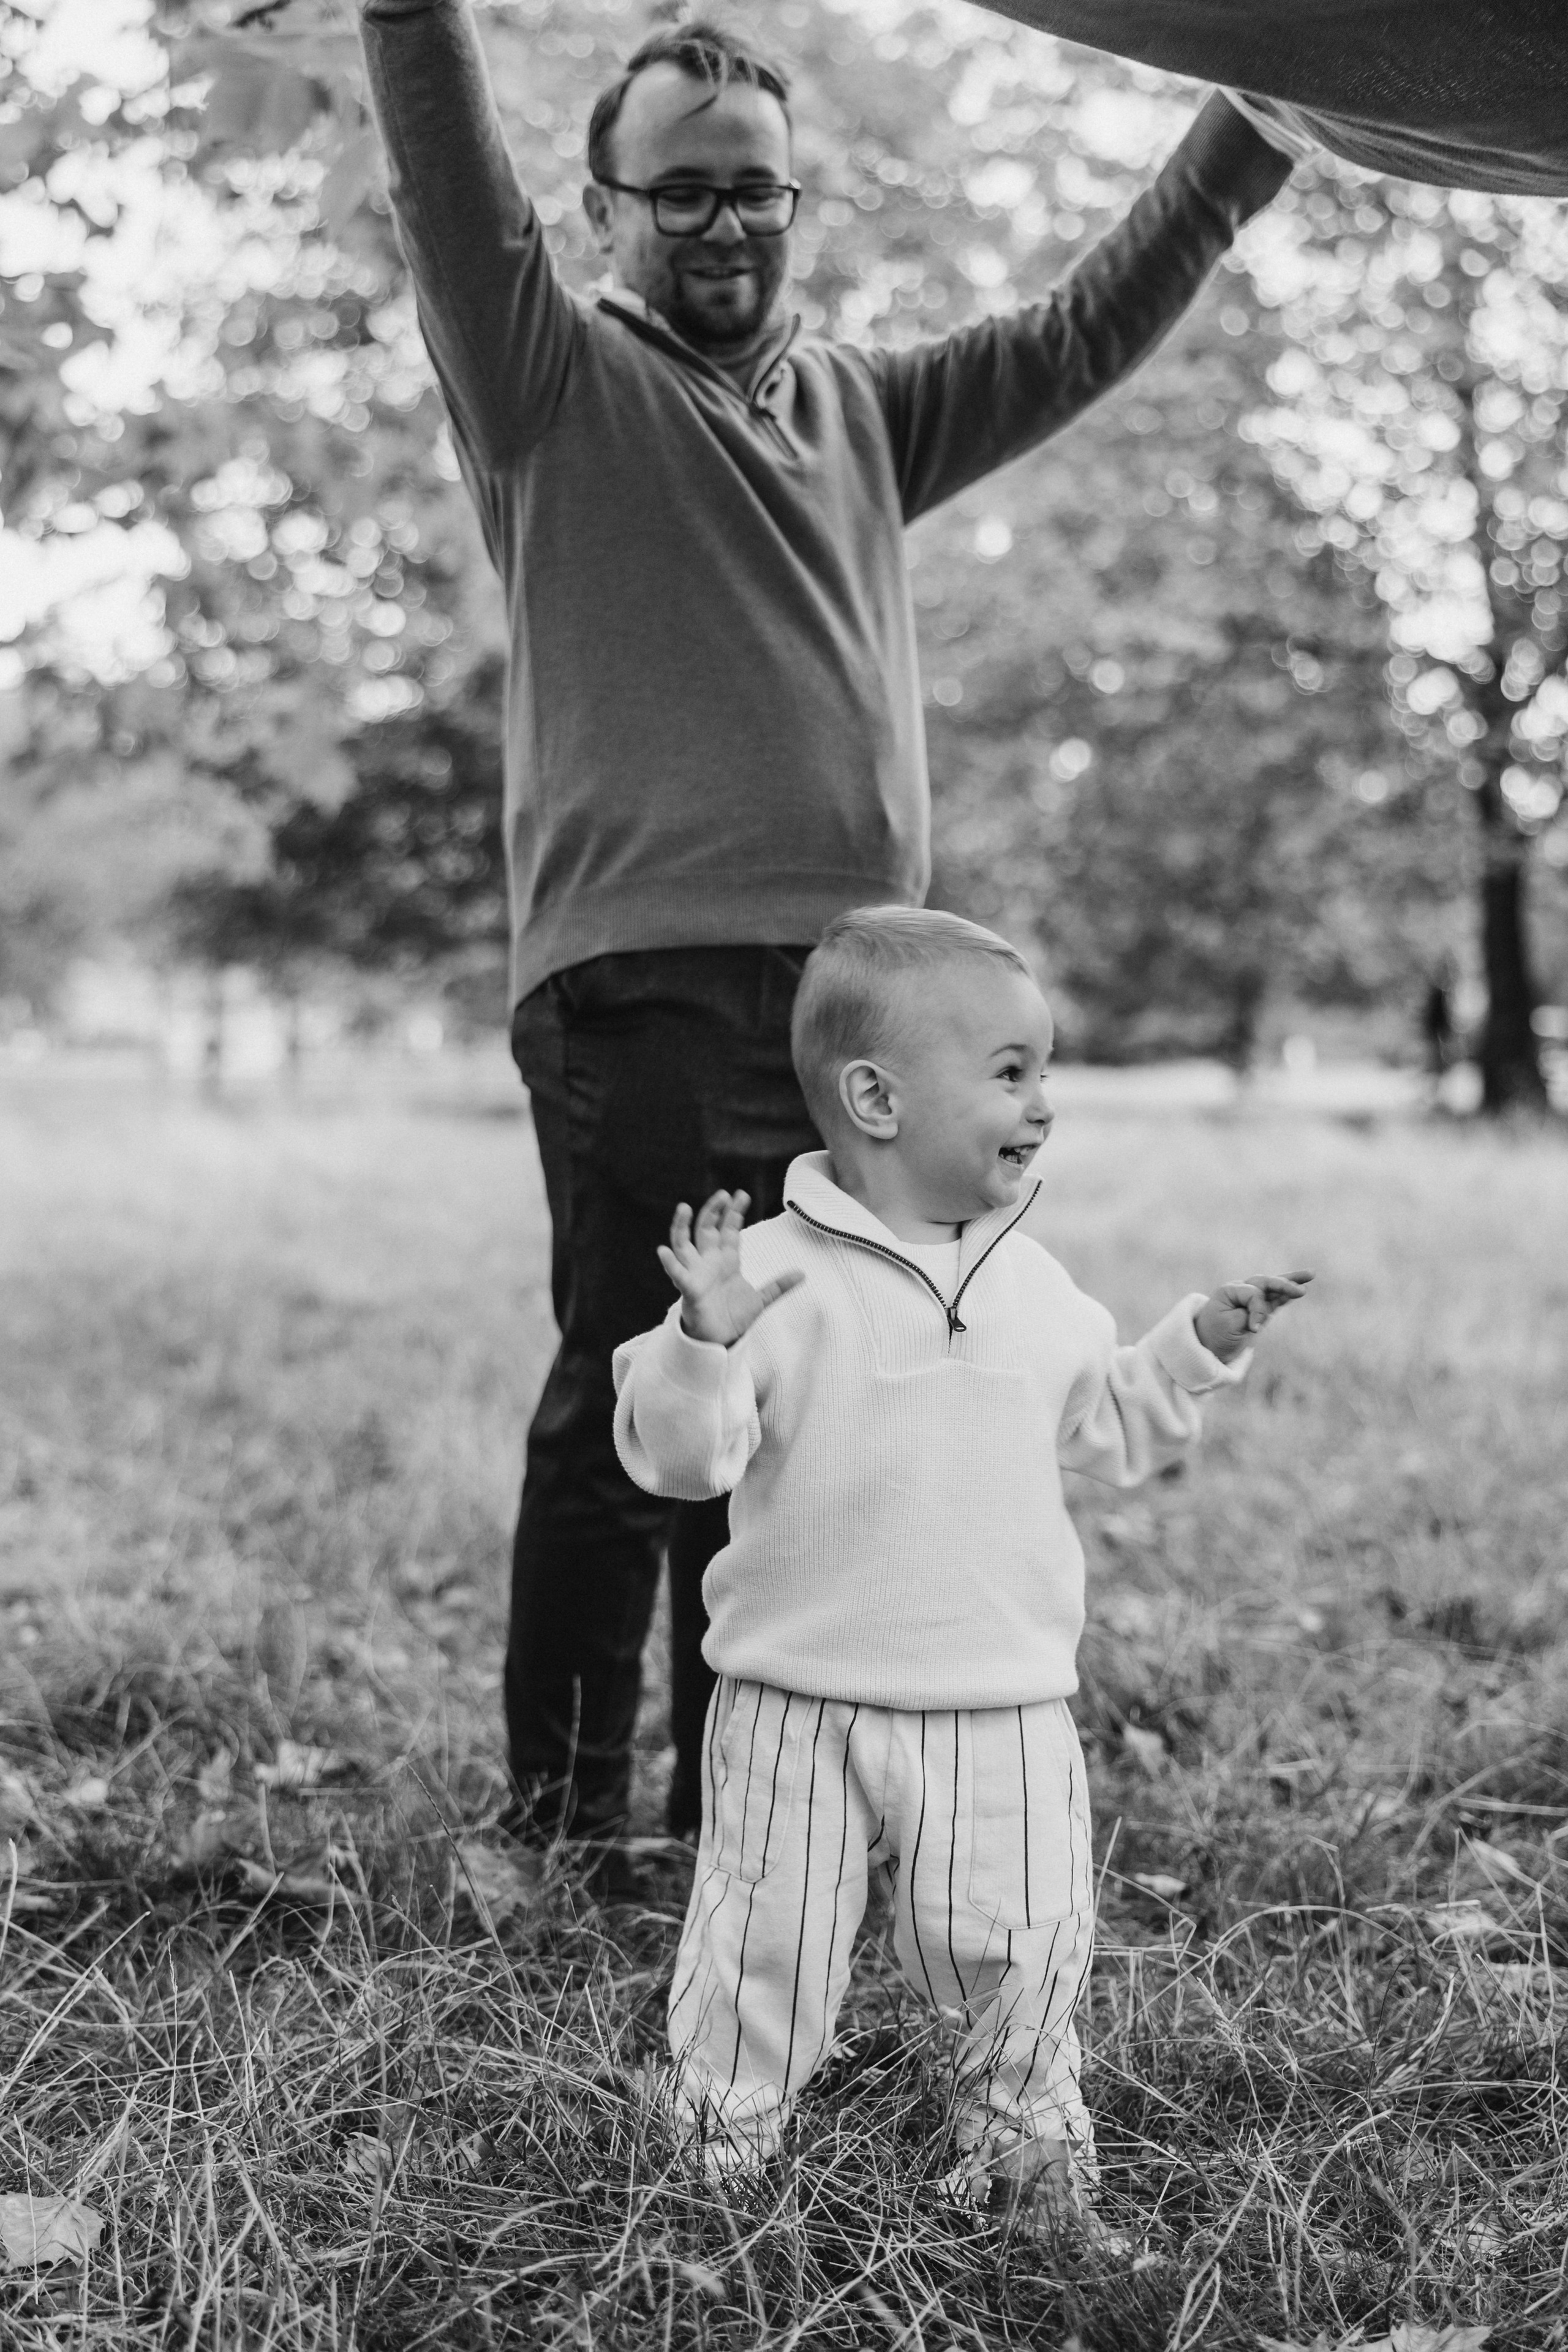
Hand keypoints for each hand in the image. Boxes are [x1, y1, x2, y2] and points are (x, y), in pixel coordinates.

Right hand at [658, 1191, 803, 1346]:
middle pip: (707, 1229)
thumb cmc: (733, 1317)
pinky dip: (670, 1264)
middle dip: (713, 1211)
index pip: (729, 1230)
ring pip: (684, 1244)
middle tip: (722, 1194)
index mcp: (726, 1260)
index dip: (734, 1212)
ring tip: (684, 1208)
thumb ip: (779, 1286)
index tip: (741, 1195)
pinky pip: (677, 1275)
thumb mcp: (761, 1299)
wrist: (719, 1341)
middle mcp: (709, 1262)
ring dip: (682, 1226)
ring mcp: (696, 1274)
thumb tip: (802, 1274)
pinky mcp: (689, 1290)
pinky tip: (663, 1251)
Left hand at [1194, 1270, 1313, 1362]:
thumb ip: (1252, 1313)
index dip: (1256, 1310)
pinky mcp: (1260, 1310)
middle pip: (1265, 1282)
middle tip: (1300, 1291)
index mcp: (1231, 1290)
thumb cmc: (1215, 1335)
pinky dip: (1287, 1294)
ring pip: (1274, 1287)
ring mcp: (1251, 1299)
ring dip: (1291, 1281)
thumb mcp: (1231, 1324)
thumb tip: (1268, 1310)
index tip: (1253, 1329)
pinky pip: (1276, 1299)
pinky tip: (1302, 1287)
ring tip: (1311, 1274)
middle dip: (1283, 1284)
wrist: (1207, 1347)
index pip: (1253, 1294)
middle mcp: (1241, 1290)